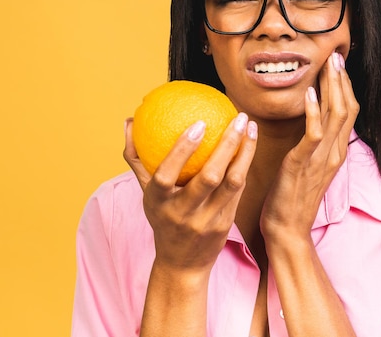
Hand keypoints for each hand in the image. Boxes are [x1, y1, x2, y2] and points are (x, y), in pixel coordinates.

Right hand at [124, 112, 257, 273]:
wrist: (182, 263)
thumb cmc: (162, 217)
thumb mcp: (146, 192)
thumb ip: (137, 157)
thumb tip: (130, 121)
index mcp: (158, 203)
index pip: (166, 175)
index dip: (182, 150)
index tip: (199, 123)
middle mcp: (183, 213)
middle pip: (208, 177)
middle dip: (228, 145)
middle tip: (239, 116)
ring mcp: (207, 220)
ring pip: (232, 183)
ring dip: (246, 152)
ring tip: (250, 126)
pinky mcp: (226, 223)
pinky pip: (239, 189)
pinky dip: (245, 165)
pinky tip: (250, 144)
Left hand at [260, 52, 358, 242]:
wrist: (288, 229)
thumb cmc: (292, 198)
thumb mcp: (308, 167)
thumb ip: (312, 145)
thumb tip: (309, 125)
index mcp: (336, 152)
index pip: (348, 112)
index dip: (345, 87)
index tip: (338, 66)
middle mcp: (335, 152)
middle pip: (347, 108)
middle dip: (342, 81)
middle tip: (335, 56)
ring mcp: (322, 158)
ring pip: (336, 115)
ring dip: (332, 88)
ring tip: (327, 66)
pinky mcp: (304, 164)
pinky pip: (314, 133)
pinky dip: (313, 111)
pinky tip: (308, 94)